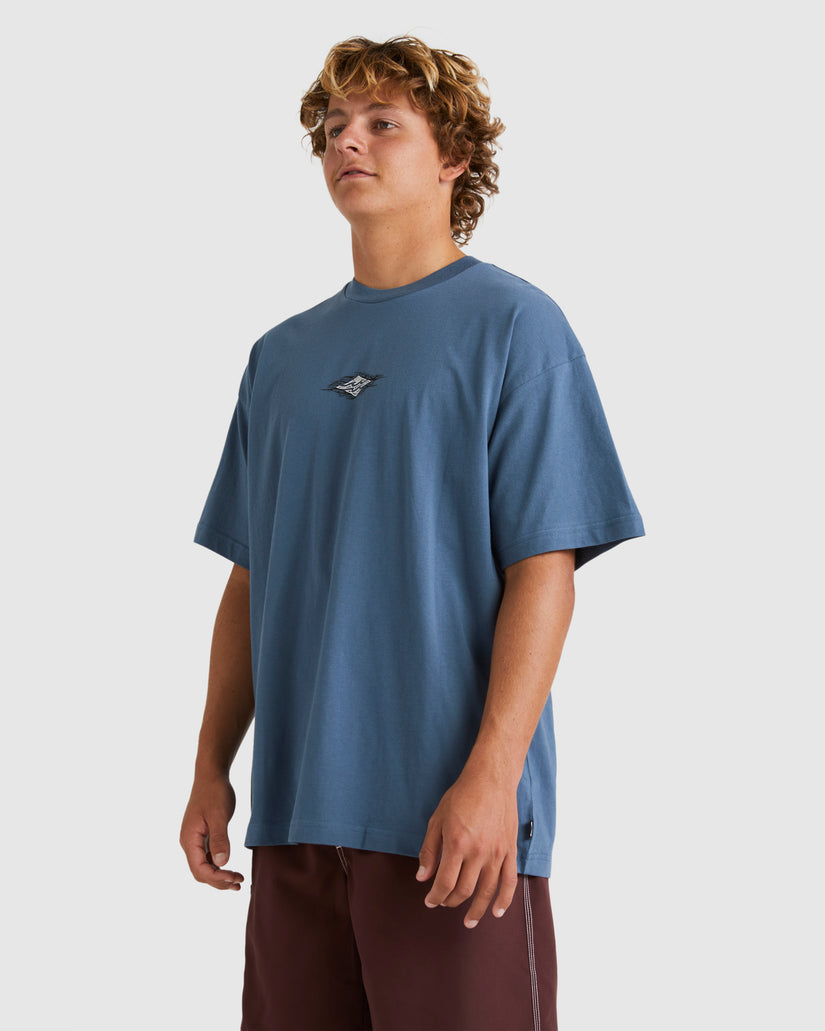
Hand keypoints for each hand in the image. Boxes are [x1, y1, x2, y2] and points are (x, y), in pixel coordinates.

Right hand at [180, 773, 243, 889]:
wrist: (211, 775)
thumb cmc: (214, 792)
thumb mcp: (218, 815)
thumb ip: (220, 839)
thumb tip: (221, 863)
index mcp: (189, 839)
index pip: (199, 869)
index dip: (216, 878)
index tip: (234, 878)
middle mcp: (189, 843)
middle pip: (200, 872)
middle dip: (218, 881)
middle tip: (238, 883)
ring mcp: (195, 840)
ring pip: (204, 866)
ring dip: (219, 876)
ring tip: (238, 881)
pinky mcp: (202, 836)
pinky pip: (208, 857)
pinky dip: (219, 866)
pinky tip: (230, 868)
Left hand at [416, 765, 518, 927]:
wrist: (491, 780)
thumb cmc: (461, 796)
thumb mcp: (437, 820)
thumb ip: (429, 851)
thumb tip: (423, 878)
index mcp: (457, 844)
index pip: (445, 883)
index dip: (435, 897)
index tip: (430, 901)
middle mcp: (478, 852)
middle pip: (464, 890)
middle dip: (451, 901)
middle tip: (443, 903)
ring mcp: (497, 853)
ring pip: (487, 891)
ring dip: (477, 910)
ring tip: (468, 921)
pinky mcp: (510, 851)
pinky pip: (509, 881)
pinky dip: (504, 900)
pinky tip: (497, 911)